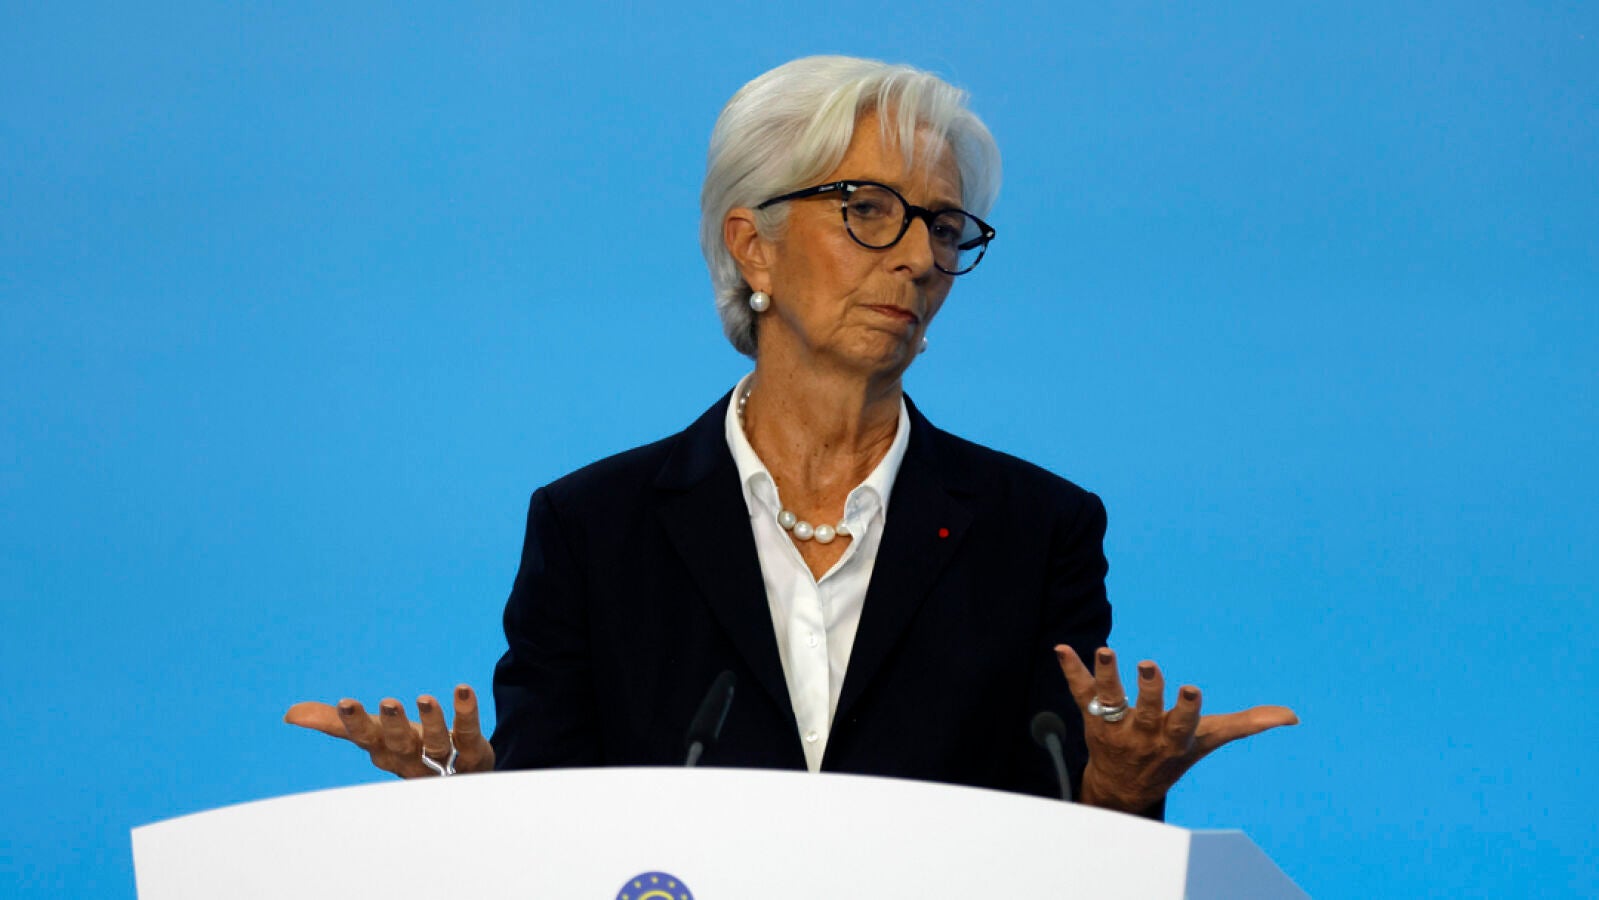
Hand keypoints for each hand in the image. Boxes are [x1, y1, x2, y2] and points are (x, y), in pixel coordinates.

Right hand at [284, 684, 495, 777]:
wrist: (458, 778)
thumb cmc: (407, 751)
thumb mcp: (373, 735)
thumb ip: (337, 723)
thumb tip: (290, 714)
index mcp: (384, 750)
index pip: (366, 738)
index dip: (355, 723)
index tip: (345, 703)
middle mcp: (411, 756)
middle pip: (400, 743)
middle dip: (393, 725)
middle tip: (387, 702)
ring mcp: (443, 757)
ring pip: (436, 742)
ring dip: (431, 721)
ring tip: (426, 698)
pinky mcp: (472, 751)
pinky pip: (468, 732)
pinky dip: (466, 712)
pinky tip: (463, 690)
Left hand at [1055, 646, 1297, 813]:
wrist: (1123, 787)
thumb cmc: (1172, 756)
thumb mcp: (1208, 742)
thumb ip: (1246, 724)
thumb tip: (1291, 717)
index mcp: (1174, 739)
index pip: (1182, 723)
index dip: (1185, 707)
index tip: (1189, 689)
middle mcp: (1143, 734)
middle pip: (1145, 710)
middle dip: (1148, 689)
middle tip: (1148, 664)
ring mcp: (1115, 725)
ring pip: (1109, 699)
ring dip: (1106, 675)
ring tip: (1105, 650)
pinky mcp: (1092, 716)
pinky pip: (1080, 691)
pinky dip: (1071, 670)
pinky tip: (1062, 648)